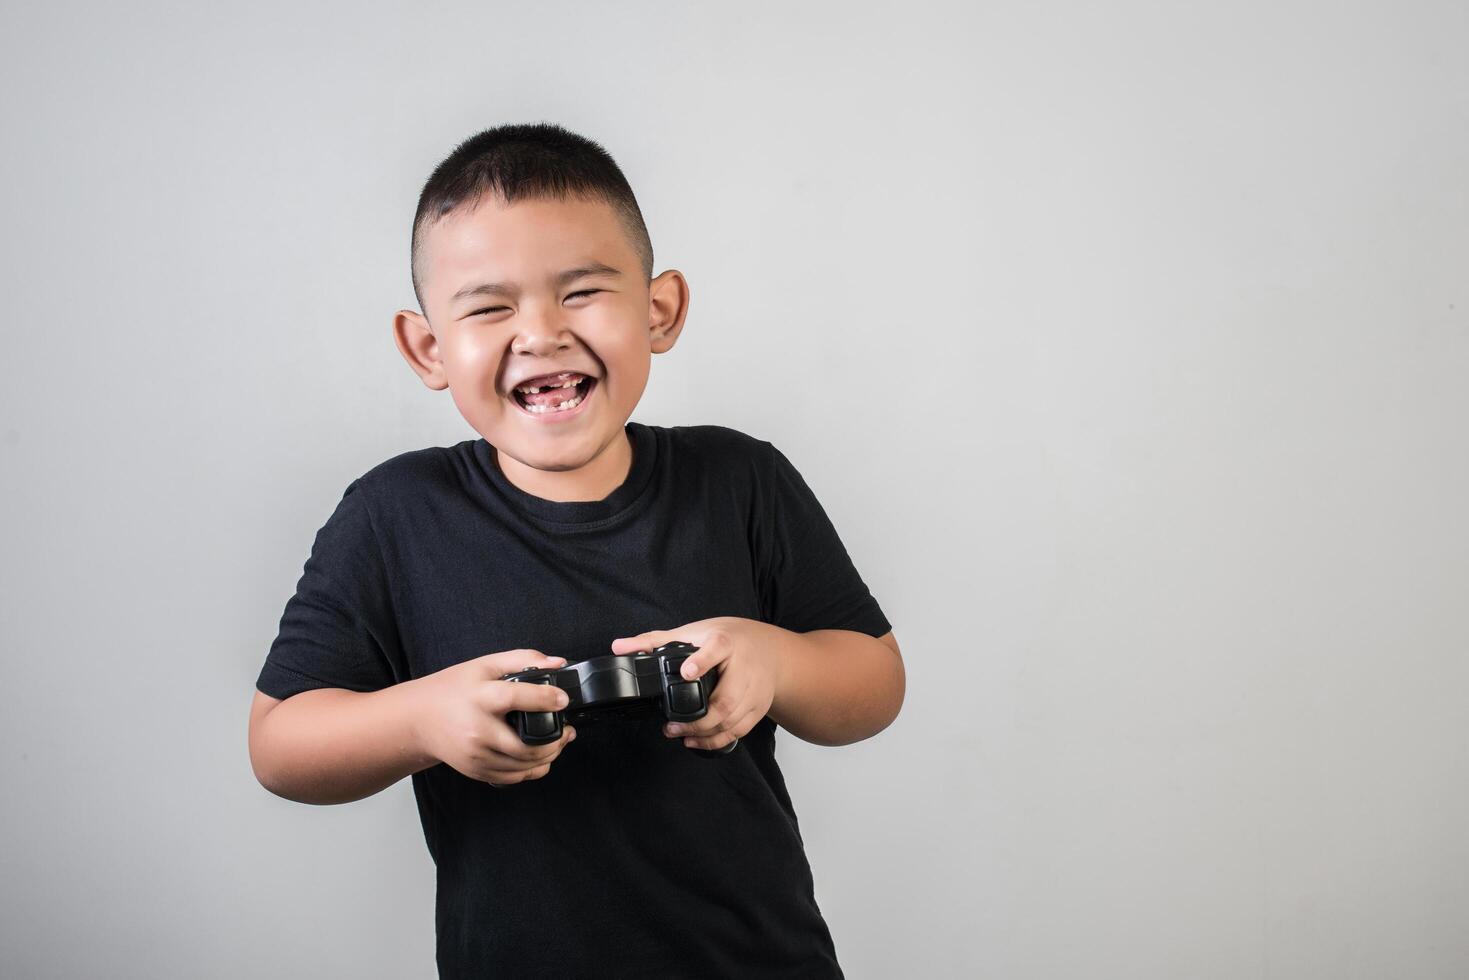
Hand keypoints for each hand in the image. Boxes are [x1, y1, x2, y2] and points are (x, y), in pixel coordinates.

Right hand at [412, 649, 576, 786]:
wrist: (419, 719)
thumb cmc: (453, 689)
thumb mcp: (485, 665)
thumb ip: (523, 659)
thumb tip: (558, 663)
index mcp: (480, 698)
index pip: (515, 698)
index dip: (544, 699)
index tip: (563, 700)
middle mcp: (477, 730)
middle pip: (525, 744)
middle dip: (556, 740)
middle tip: (568, 729)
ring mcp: (476, 755)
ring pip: (523, 765)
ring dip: (550, 756)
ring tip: (560, 741)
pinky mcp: (477, 770)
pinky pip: (513, 777)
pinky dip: (533, 770)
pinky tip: (541, 756)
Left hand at [609, 617, 784, 751]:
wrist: (771, 650)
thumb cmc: (731, 640)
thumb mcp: (695, 632)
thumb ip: (654, 641)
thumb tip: (618, 646)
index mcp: (727, 642)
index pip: (717, 649)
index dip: (702, 662)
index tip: (686, 672)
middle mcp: (745, 667)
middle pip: (725, 699)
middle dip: (696, 719)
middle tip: (670, 727)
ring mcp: (755, 690)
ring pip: (731, 719)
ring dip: (703, 733)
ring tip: (679, 735)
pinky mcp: (759, 708)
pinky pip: (739, 730)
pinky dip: (717, 740)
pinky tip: (696, 741)